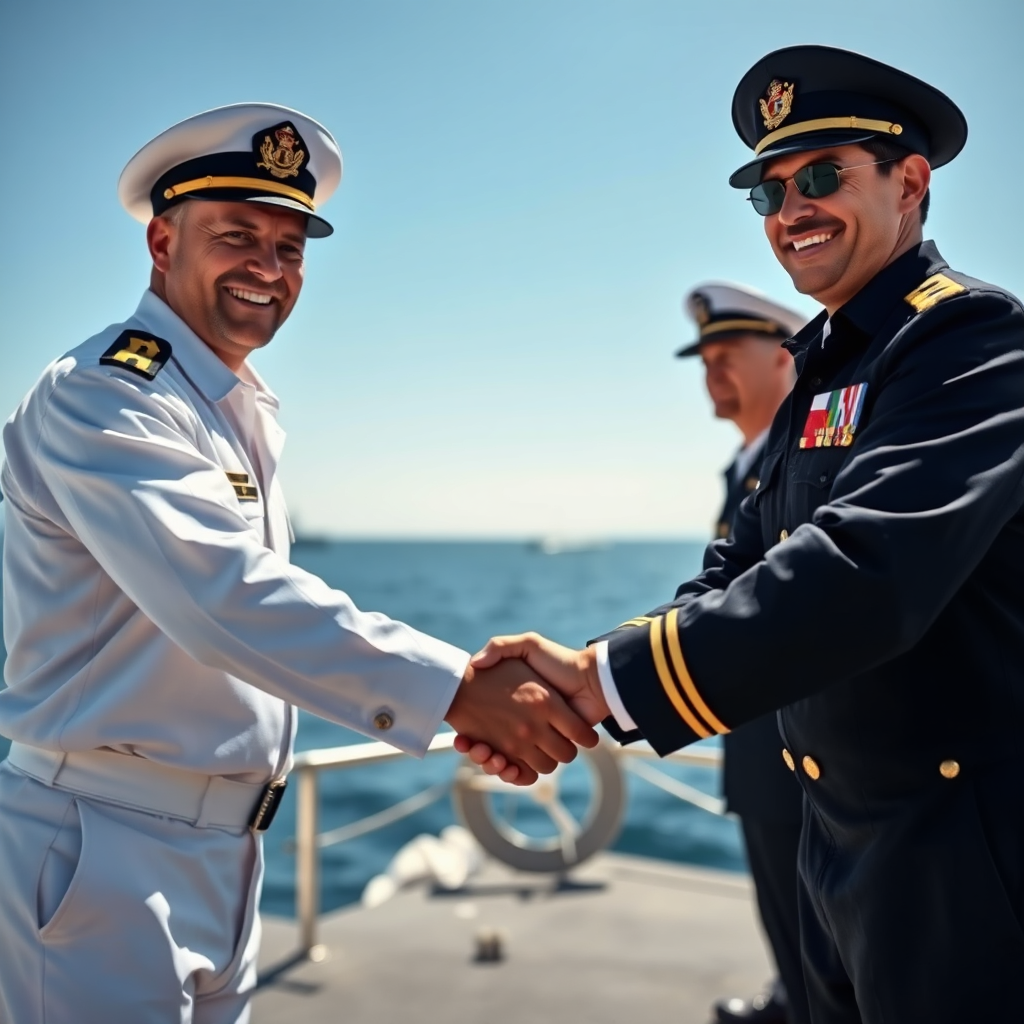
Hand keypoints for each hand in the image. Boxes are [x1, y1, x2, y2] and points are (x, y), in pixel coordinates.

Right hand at [453, 633, 610, 771]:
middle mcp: (526, 728)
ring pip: (505, 764)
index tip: (461, 732)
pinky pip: (524, 773)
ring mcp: (534, 742)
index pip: (483, 727)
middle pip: (493, 750)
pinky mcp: (544, 754)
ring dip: (492, 763)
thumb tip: (475, 662)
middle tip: (474, 746)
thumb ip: (501, 646)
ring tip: (483, 751)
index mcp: (517, 708)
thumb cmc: (559, 661)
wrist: (590, 680)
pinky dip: (511, 774)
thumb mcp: (527, 646)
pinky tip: (499, 762)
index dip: (470, 734)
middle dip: (482, 754)